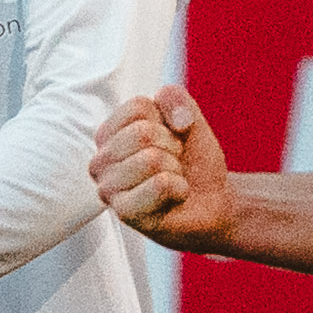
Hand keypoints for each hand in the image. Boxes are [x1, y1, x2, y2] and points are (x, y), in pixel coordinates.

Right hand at [91, 84, 235, 246]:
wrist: (213, 200)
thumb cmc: (192, 160)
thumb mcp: (188, 118)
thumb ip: (175, 99)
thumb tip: (177, 121)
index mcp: (108, 133)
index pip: (137, 108)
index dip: (166, 121)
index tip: (171, 138)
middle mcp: (100, 161)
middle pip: (141, 134)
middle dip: (172, 146)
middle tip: (173, 163)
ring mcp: (108, 189)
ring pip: (150, 160)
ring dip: (175, 169)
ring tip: (172, 180)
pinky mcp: (124, 213)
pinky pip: (160, 185)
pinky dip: (179, 188)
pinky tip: (174, 198)